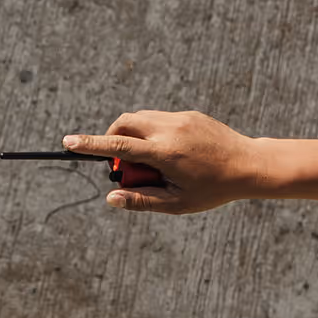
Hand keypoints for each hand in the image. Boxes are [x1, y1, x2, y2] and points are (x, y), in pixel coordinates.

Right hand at [63, 110, 265, 213]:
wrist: (249, 165)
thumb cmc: (213, 190)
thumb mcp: (178, 203)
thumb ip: (142, 200)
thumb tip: (110, 199)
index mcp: (165, 154)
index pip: (118, 147)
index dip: (90, 145)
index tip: (68, 142)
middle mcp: (169, 130)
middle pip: (124, 125)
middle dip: (113, 140)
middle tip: (124, 167)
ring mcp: (179, 118)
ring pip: (140, 119)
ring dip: (133, 137)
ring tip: (152, 163)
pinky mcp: (188, 113)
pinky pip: (159, 119)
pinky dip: (152, 133)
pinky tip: (173, 154)